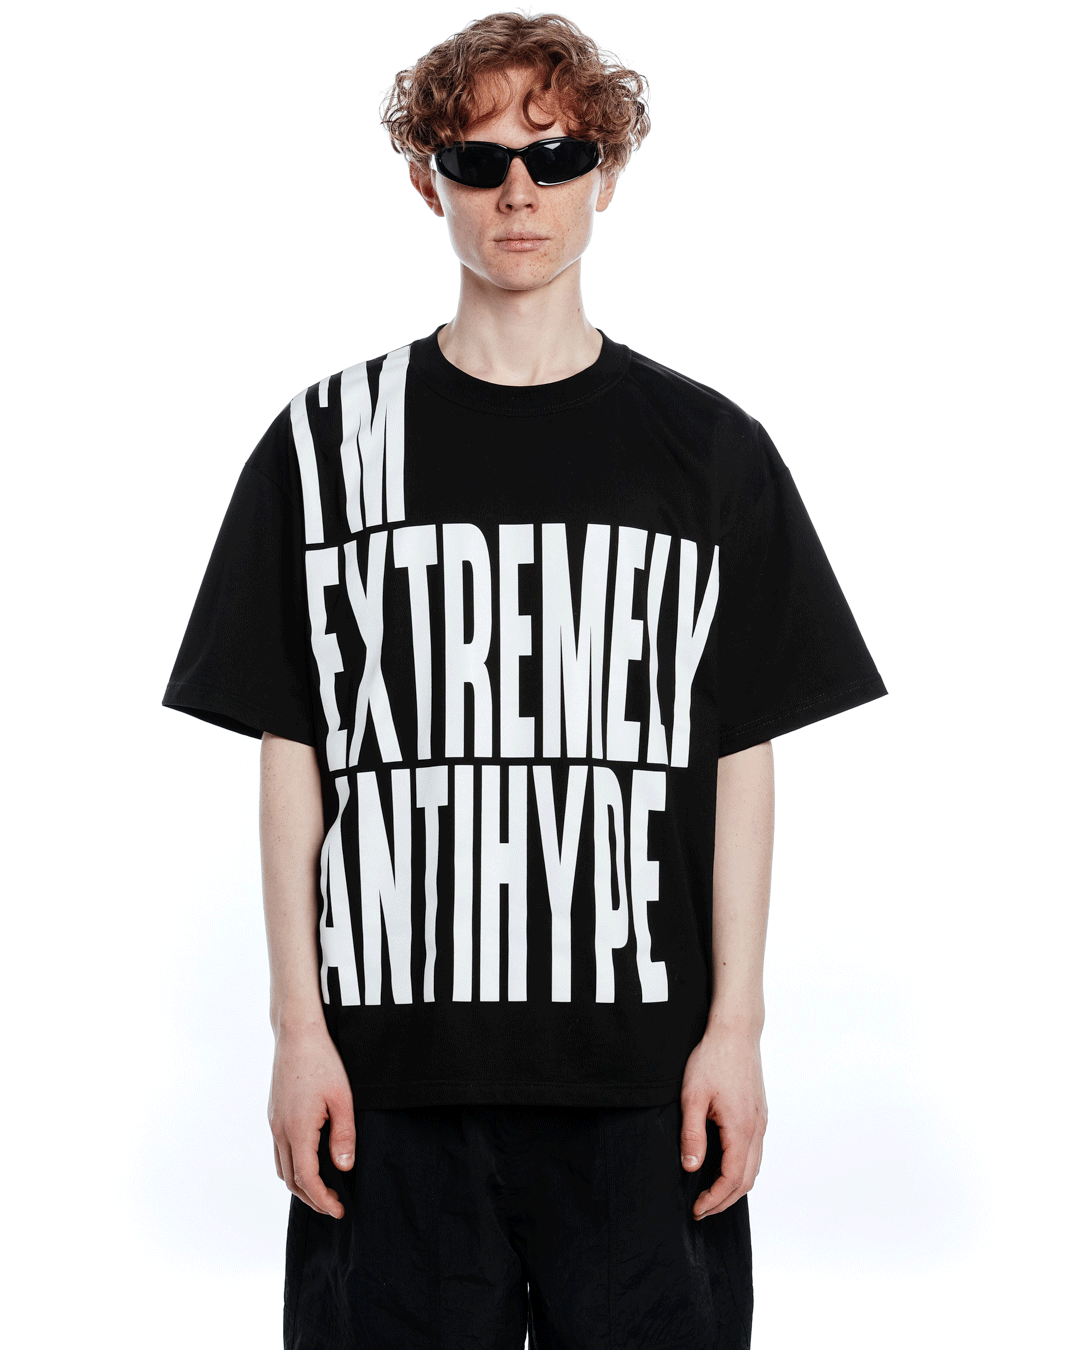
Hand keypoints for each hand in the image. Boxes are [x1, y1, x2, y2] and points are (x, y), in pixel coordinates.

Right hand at [268, 1022, 355, 1218]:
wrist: (297, 1034)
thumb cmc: (323, 1062)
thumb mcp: (343, 1098)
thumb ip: (344, 1135)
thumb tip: (344, 1168)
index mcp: (298, 1129)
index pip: (306, 1179)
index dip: (322, 1199)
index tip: (339, 1210)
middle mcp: (280, 1130)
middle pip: (290, 1180)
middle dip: (312, 1198)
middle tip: (334, 1205)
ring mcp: (274, 1122)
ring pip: (282, 1167)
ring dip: (300, 1185)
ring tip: (323, 1190)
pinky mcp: (274, 1114)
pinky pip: (279, 1151)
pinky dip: (293, 1166)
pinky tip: (310, 1162)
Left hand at [679, 1024, 766, 1218]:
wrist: (736, 1032)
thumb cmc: (712, 1059)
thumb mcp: (692, 1096)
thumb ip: (692, 1135)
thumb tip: (691, 1168)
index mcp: (742, 1128)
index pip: (732, 1179)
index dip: (714, 1199)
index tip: (697, 1209)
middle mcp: (757, 1129)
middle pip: (747, 1180)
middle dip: (725, 1200)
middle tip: (701, 1209)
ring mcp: (761, 1121)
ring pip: (754, 1167)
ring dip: (735, 1186)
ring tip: (711, 1193)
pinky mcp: (759, 1113)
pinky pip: (755, 1151)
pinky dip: (741, 1168)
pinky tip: (724, 1166)